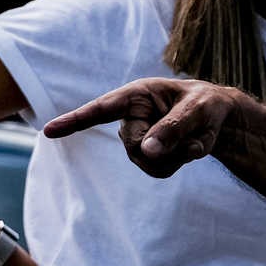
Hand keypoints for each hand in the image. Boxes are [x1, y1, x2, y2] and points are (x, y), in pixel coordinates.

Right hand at [44, 76, 243, 178]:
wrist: (218, 116)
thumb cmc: (206, 103)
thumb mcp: (198, 111)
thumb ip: (173, 128)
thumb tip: (146, 151)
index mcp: (137, 94)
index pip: (100, 109)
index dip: (73, 121)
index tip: (47, 131)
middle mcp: (131, 116)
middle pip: (133, 146)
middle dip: (163, 148)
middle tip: (192, 138)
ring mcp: (138, 137)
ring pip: (145, 162)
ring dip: (176, 157)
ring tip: (195, 140)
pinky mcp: (148, 155)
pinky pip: (158, 171)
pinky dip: (179, 163)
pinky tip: (190, 148)